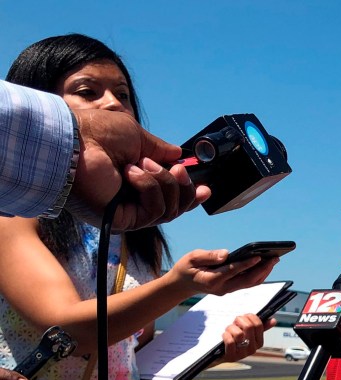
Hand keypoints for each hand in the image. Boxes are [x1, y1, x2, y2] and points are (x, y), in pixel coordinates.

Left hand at [66, 108, 210, 229]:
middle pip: (174, 208)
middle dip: (182, 188)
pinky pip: (154, 211)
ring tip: (143, 163)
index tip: (205, 187)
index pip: (168, 196)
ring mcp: (126, 212)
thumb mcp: (137, 137)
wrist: (73, 142)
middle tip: (179, 170)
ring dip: (163, 183)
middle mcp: (131, 200)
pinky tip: (132, 173)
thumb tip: (177, 154)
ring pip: (168, 210)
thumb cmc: (96, 134)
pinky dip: (149, 188)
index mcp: (133, 181)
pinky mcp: (122, 221)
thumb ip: (159, 148)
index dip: (189, 194)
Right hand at [168, 249, 279, 295]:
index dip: (246, 264)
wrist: (182, 284)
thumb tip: (226, 254)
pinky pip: (247, 283)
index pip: (232, 271)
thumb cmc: (186, 268)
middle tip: (274, 257)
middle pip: (246, 280)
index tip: (258, 256)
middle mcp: (222, 288)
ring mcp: (227, 290)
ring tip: (274, 259)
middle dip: (262, 269)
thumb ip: (209, 256)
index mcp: (211, 280)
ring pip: (250, 283)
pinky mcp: (230, 288)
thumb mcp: (192, 258)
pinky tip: (265, 265)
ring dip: (263, 272)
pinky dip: (258, 275)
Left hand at [221, 314, 276, 360]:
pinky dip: (226, 335)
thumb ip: (261, 327)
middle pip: (249, 327)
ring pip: (239, 334)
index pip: (259, 324)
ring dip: (231, 328)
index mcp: (259, 342)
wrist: (219, 355)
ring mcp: (242, 354)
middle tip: (235, 322)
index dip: (250, 317)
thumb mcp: (248, 333)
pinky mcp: (231, 357)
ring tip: (229, 329)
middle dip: (239, 320)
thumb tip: (273, 320)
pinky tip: (225, 335)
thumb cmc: (235, 340)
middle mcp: (252, 349)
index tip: (244, 316)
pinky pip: (230, 342)